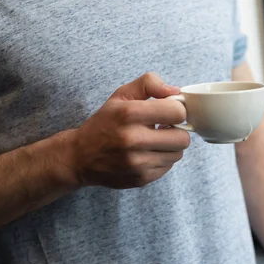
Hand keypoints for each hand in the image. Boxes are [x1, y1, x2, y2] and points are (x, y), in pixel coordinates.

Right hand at [66, 72, 188, 188]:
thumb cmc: (104, 123)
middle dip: (177, 131)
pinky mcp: (141, 179)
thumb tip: (175, 92)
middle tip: (164, 129)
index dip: (177, 110)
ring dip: (170, 147)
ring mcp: (137, 163)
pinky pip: (167, 167)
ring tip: (154, 141)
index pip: (177, 112)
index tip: (168, 112)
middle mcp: (133, 140)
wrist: (80, 157)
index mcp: (129, 114)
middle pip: (183, 138)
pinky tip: (147, 154)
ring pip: (178, 154)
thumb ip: (149, 84)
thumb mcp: (121, 95)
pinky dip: (161, 160)